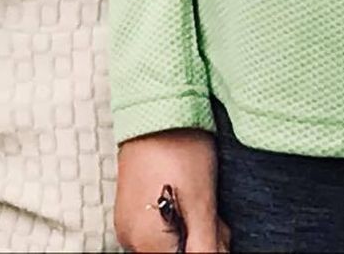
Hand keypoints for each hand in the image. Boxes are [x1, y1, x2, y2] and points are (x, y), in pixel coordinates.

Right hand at [115, 129, 227, 252]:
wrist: (157, 104)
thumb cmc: (180, 147)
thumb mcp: (202, 206)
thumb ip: (206, 250)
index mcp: (144, 241)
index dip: (207, 250)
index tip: (215, 231)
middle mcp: (129, 236)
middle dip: (200, 244)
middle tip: (212, 215)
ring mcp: (128, 221)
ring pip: (171, 245)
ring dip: (193, 233)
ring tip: (199, 200)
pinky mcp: (133, 208)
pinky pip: (160, 231)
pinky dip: (180, 221)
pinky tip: (189, 198)